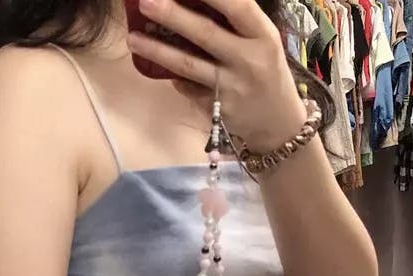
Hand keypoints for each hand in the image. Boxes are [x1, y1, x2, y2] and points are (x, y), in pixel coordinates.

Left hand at [127, 0, 306, 153]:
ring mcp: (230, 88)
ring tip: (133, 38)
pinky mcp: (216, 110)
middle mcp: (248, 61)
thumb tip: (194, 2)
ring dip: (157, 51)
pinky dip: (171, 76)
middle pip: (205, 34)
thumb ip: (237, 23)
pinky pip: (188, 88)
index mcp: (263, 36)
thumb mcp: (262, 43)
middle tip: (145, 1)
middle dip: (173, 15)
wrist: (278, 126)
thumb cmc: (266, 73)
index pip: (237, 6)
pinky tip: (154, 66)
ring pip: (188, 66)